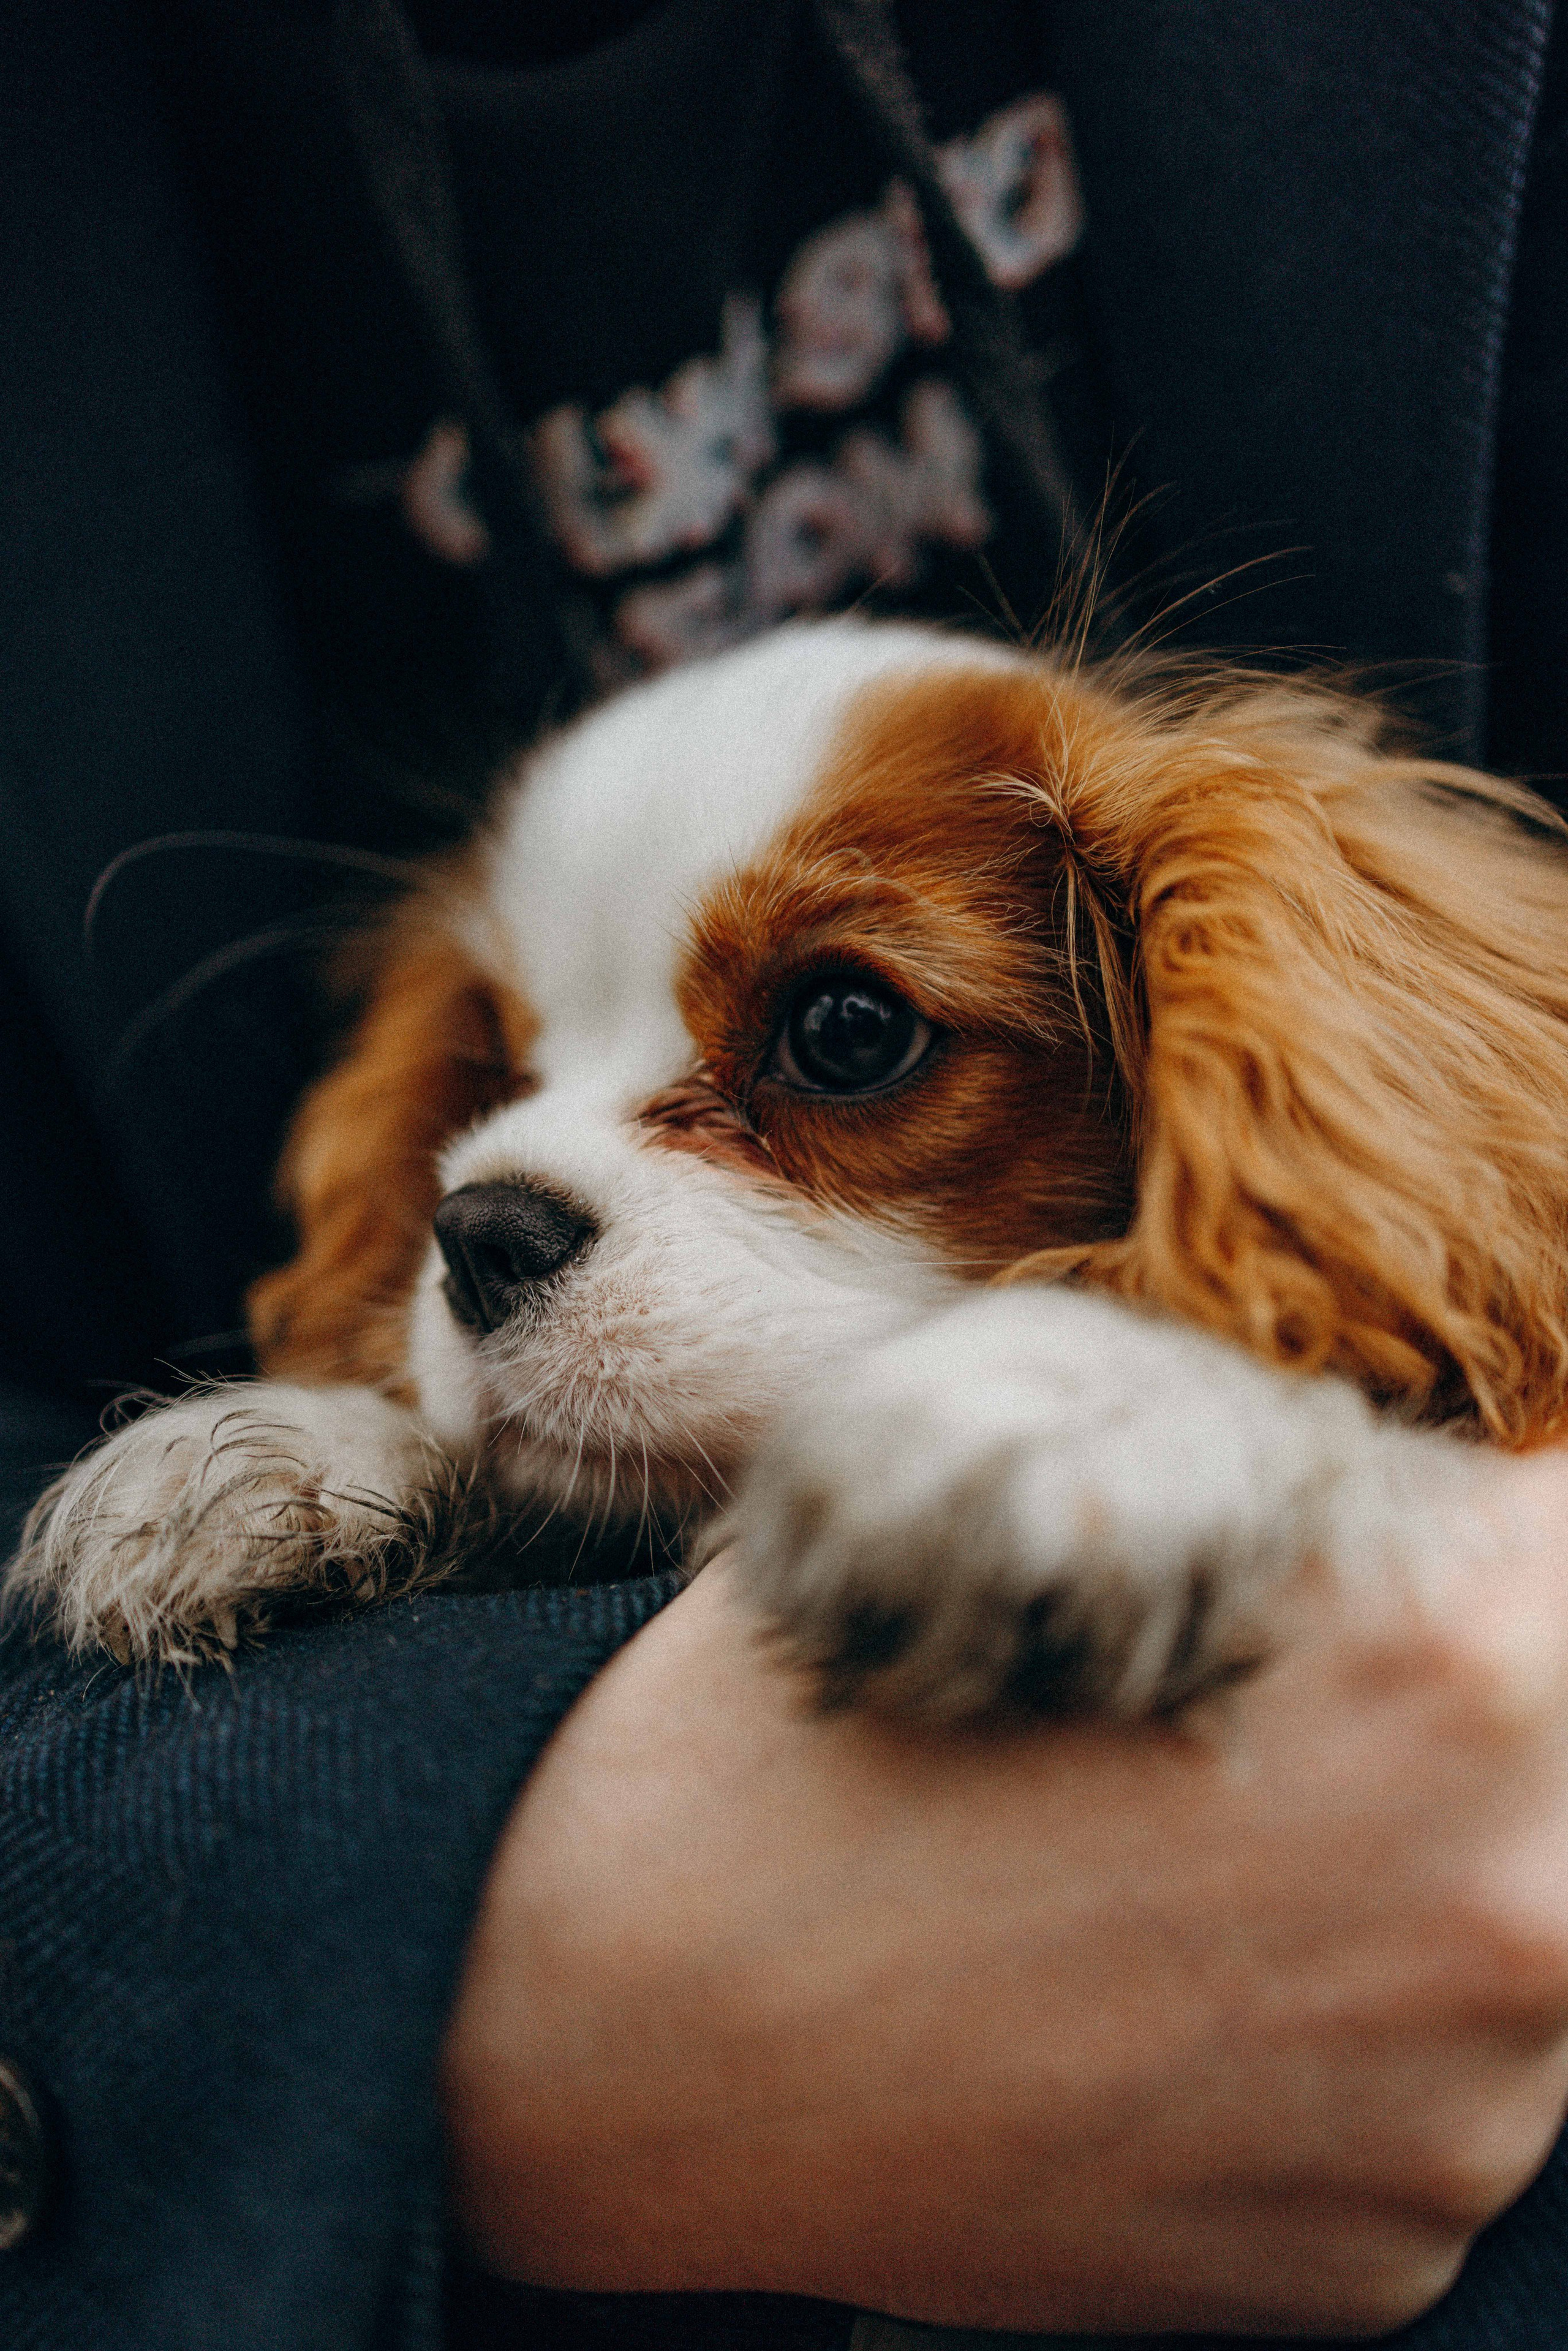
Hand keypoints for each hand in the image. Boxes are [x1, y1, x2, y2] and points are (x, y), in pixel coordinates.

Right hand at [441, 1455, 1567, 2336]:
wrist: (625, 2025)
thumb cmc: (811, 1726)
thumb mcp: (1033, 1503)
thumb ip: (1297, 1495)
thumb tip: (1453, 1509)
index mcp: (1441, 1671)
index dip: (1513, 1536)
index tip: (1447, 1547)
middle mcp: (1498, 1912)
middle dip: (1480, 1702)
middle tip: (1300, 1696)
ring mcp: (1452, 2124)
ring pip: (1537, 1940)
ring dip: (1427, 1878)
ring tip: (1206, 1855)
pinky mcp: (1377, 2268)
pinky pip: (1440, 2108)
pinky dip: (1346, 2044)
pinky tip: (1170, 2004)